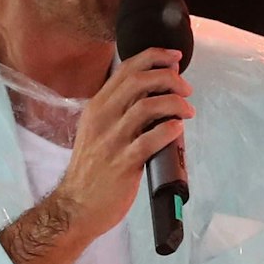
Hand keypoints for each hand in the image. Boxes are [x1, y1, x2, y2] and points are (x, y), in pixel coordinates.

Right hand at [0, 49, 190, 263]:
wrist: (75, 206)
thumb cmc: (91, 170)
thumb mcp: (97, 131)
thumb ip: (119, 111)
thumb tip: (154, 95)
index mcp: (97, 107)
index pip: (126, 69)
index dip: (154, 57)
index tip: (175, 58)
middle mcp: (102, 118)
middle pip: (139, 81)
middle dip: (169, 77)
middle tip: (186, 88)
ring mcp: (112, 140)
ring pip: (147, 106)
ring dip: (175, 103)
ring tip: (187, 111)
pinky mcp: (123, 163)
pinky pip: (150, 140)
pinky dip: (169, 130)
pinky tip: (177, 128)